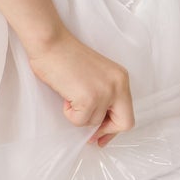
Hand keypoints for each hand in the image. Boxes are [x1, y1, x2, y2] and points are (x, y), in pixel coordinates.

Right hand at [26, 30, 134, 145]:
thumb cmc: (65, 56)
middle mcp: (118, 85)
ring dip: (79, 114)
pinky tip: (65, 95)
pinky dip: (68, 113)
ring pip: (94, 123)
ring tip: (70, 95)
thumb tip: (99, 125)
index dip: (114, 128)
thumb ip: (103, 96)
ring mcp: (105, 92)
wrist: (50, 43)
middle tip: (92, 136)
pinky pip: (79, 120)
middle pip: (124, 123)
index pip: (128, 113)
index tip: (102, 134)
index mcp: (121, 78)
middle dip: (106, 131)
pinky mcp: (89, 98)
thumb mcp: (96, 76)